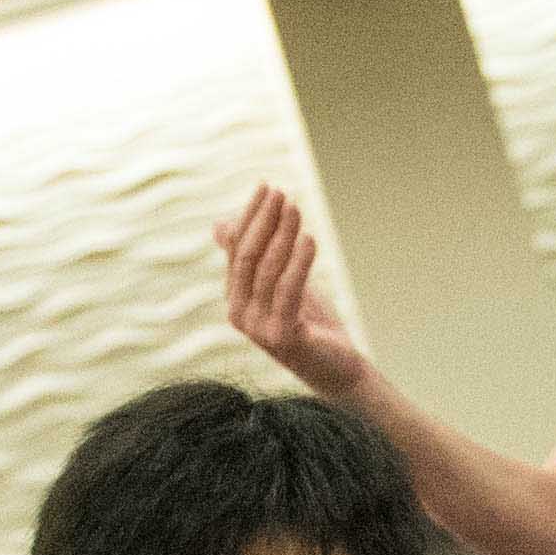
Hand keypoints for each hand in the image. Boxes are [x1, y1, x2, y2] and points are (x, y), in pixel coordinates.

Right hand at [215, 184, 373, 399]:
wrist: (336, 367)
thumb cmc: (308, 322)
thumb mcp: (279, 281)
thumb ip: (253, 256)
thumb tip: (219, 225)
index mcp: (235, 296)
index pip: (236, 247)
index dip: (250, 215)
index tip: (267, 186)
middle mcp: (239, 313)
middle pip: (246, 256)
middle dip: (263, 221)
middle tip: (282, 193)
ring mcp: (257, 328)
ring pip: (267, 271)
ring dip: (282, 236)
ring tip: (297, 210)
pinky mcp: (281, 338)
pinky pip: (287, 292)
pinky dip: (298, 263)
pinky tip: (309, 239)